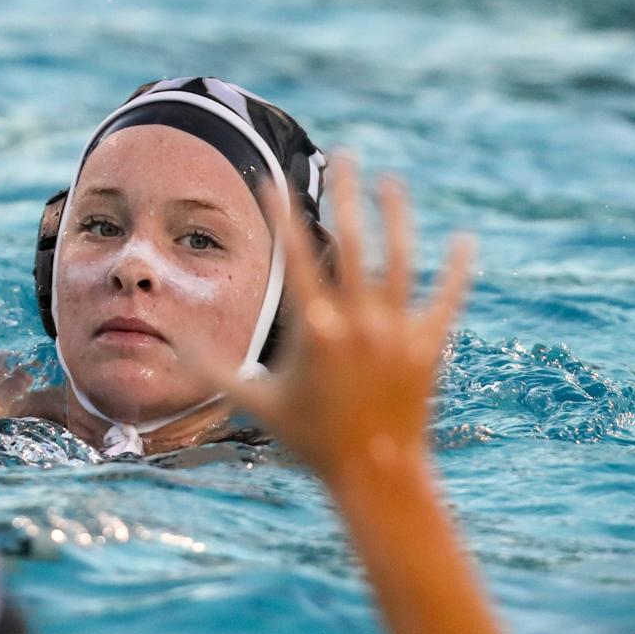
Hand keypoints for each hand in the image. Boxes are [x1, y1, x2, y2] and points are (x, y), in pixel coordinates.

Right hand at [229, 159, 472, 494]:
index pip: (297, 256)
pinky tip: (461, 240)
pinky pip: (446, 299)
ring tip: (391, 182)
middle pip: (355, 242)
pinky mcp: (429, 347)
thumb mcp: (255, 402)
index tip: (274, 179)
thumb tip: (173, 340)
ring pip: (400, 260)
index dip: (284, 214)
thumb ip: (214, 367)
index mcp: (316, 328)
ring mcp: (398, 332)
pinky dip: (456, 269)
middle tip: (346, 155)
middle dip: (349, 194)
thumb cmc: (312, 441)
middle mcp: (359, 322)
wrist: (378, 478)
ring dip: (396, 217)